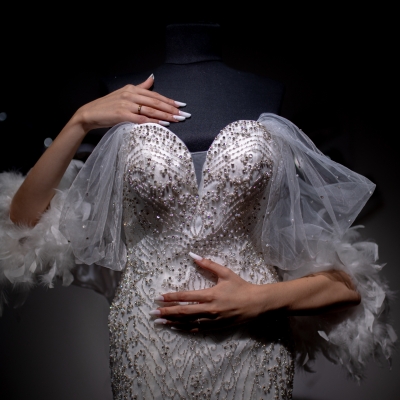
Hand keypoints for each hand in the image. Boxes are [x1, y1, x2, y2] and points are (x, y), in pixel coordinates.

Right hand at [72, 74, 189, 132]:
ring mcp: (126, 104)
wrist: (90, 113)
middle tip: (184, 114)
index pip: (155, 95)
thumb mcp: (124, 93)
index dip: (169, 101)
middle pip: (155, 102)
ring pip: (151, 110)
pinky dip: (153, 121)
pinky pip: (141, 118)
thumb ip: (140, 87)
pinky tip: (163, 124)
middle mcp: (131, 94)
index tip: (181, 105)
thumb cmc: (108, 106)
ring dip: (166, 115)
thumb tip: (152, 79)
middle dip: (171, 109)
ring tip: (177, 119)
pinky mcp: (122, 114)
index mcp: (132, 89)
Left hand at [151, 253, 268, 331]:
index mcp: (210, 294)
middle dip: (167, 311)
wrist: (256, 304)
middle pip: (183, 312)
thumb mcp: (225, 272)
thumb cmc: (240, 286)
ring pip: (188, 322)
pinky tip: (176, 328)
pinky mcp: (216, 327)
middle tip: (153, 312)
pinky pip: (197, 329)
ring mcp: (212, 320)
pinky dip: (185, 329)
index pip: (186, 297)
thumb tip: (192, 255)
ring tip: (160, 321)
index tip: (159, 297)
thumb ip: (208, 264)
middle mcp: (209, 309)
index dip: (171, 297)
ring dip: (173, 321)